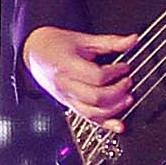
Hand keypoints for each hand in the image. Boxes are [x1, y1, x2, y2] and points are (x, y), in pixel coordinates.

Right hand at [23, 25, 137, 126]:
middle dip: (117, 91)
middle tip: (127, 82)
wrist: (33, 53)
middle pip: (96, 97)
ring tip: (127, 99)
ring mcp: (66, 98)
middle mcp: (66, 85)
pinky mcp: (69, 105)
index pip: (96, 76)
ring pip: (92, 112)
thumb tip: (132, 41)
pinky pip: (88, 119)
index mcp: (68, 66)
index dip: (115, 73)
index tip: (124, 67)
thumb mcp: (83, 39)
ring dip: (114, 109)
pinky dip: (105, 124)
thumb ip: (110, 42)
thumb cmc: (55, 45)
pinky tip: (118, 125)